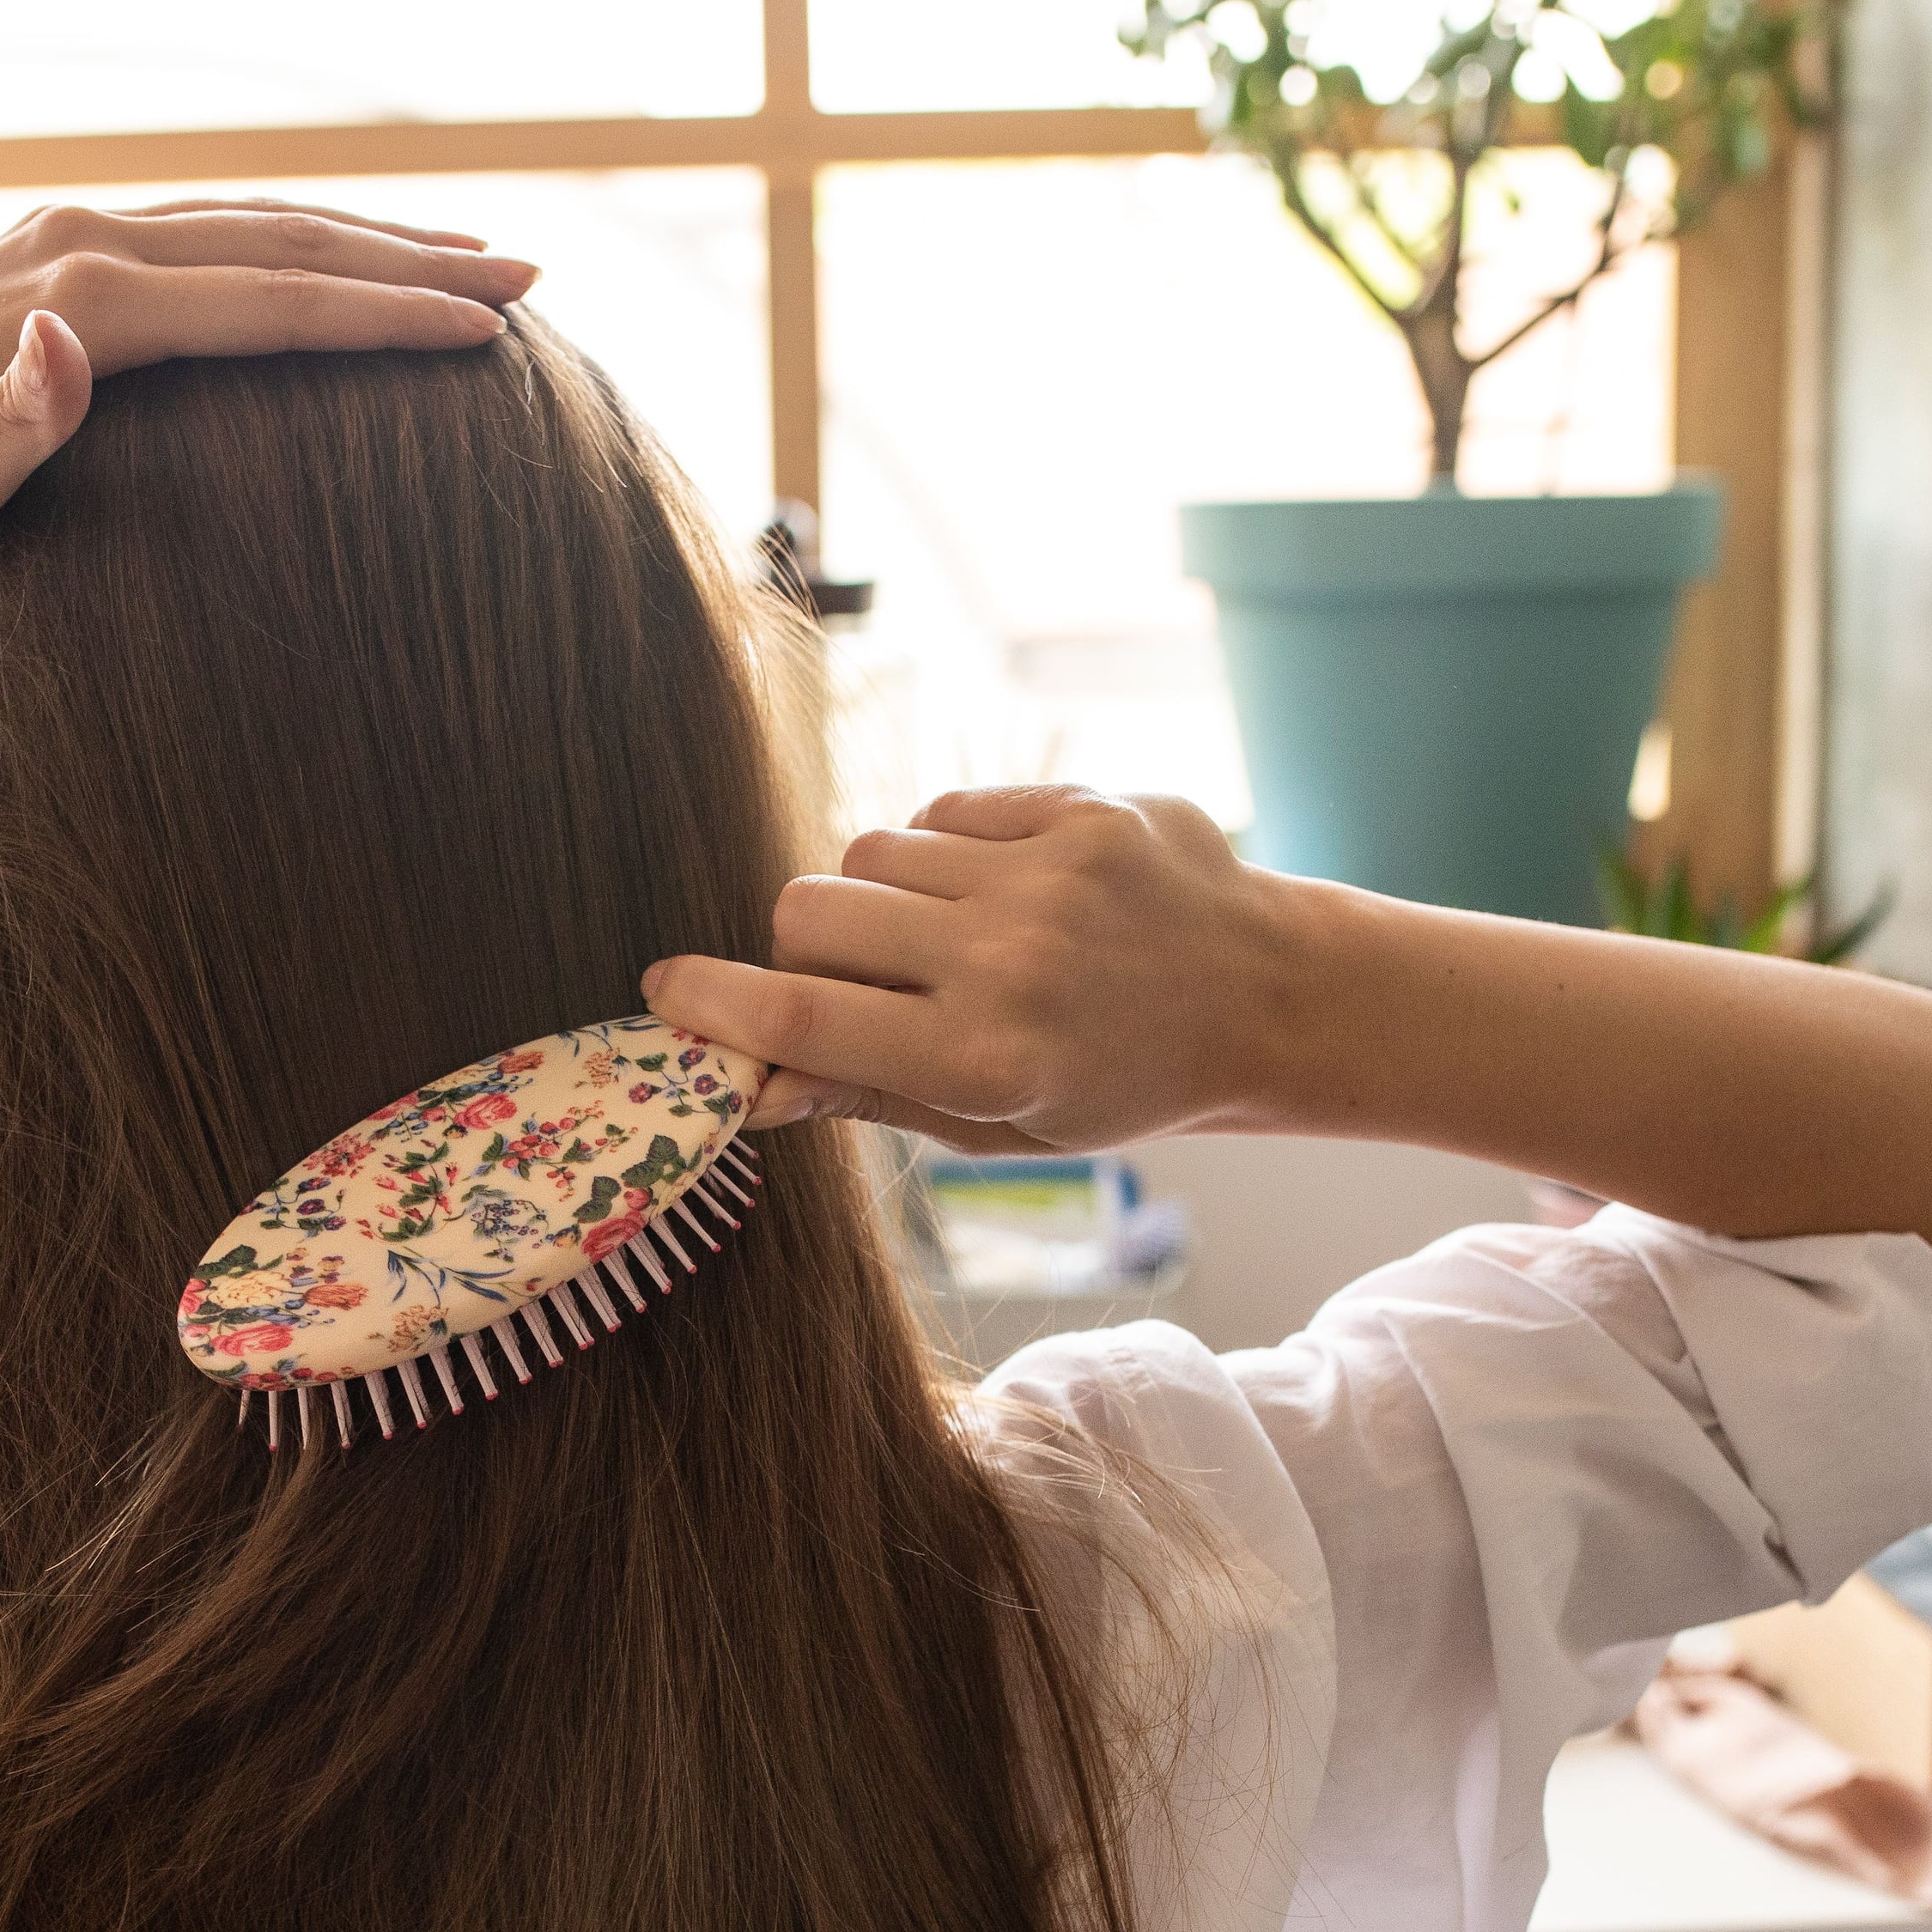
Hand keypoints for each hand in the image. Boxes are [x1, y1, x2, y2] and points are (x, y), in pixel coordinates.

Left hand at [0, 199, 534, 574]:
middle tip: (533, 282)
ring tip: (476, 263)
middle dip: (414, 262)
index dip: (382, 316)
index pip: (266, 300)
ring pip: (259, 223)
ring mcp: (78, 237)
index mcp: (78, 298)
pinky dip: (302, 242)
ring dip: (373, 240)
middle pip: (285, 242)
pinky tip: (345, 263)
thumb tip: (66, 341)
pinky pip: (217, 232)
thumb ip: (1, 423)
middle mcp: (87, 242)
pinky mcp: (68, 254)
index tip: (485, 331)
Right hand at [644, 785, 1316, 1151]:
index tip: (665, 993)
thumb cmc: (1119, 1081)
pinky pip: (939, 814)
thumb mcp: (1000, 1124)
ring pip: (867, 853)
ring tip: (940, 938)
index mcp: (985, 1059)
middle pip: (808, 910)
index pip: (802, 1015)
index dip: (715, 1004)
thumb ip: (869, 1093)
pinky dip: (939, 854)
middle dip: (798, 945)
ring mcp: (1044, 874)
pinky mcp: (1073, 807)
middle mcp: (1009, 960)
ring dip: (875, 898)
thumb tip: (749, 1081)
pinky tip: (996, 894)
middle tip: (847, 977)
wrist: (1266, 995)